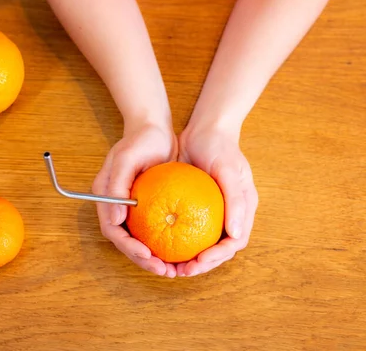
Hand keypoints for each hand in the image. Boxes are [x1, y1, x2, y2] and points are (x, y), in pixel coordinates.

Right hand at [92, 122, 177, 277]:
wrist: (155, 128)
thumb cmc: (140, 140)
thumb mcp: (126, 159)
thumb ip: (116, 188)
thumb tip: (114, 220)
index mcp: (105, 197)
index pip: (112, 230)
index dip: (128, 246)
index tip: (147, 254)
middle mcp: (116, 205)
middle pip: (125, 241)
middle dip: (142, 259)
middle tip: (164, 270)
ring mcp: (132, 207)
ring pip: (139, 240)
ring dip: (153, 257)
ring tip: (173, 269)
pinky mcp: (148, 206)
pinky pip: (154, 229)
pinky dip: (164, 243)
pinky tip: (180, 251)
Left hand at [175, 123, 257, 276]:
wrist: (204, 130)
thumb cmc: (219, 147)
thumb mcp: (228, 170)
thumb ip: (235, 201)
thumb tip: (235, 235)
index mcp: (242, 210)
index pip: (233, 243)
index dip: (217, 257)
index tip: (198, 263)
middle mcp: (229, 214)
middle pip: (218, 249)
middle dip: (201, 264)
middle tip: (179, 271)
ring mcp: (211, 211)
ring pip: (201, 242)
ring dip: (188, 257)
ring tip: (169, 265)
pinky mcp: (194, 206)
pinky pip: (185, 227)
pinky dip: (175, 238)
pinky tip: (158, 243)